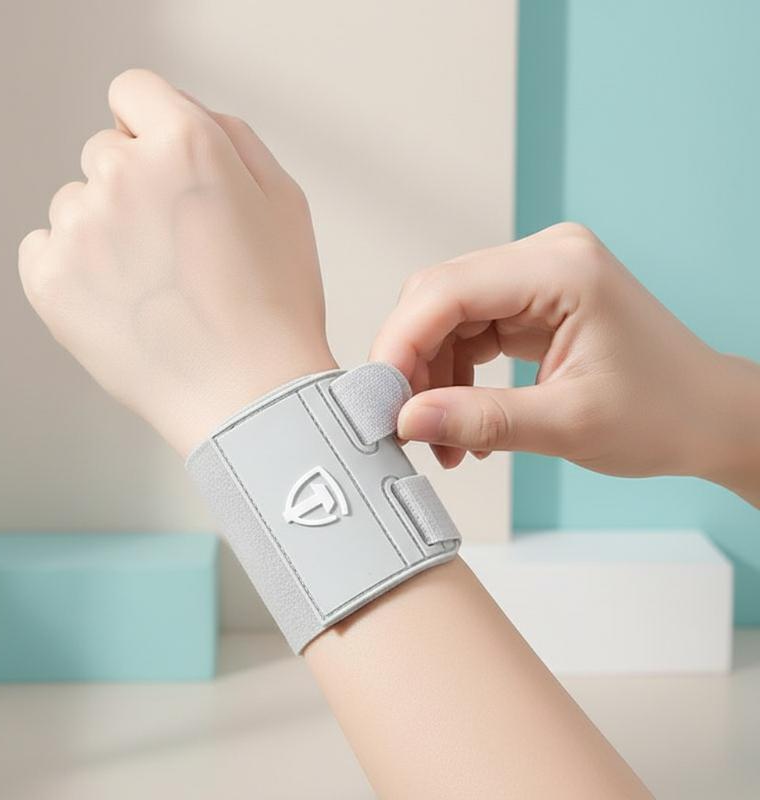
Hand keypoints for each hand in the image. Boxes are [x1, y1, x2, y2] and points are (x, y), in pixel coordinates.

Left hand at [18, 69, 335, 455]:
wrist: (249, 396)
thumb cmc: (277, 306)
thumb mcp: (286, 203)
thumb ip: (233, 136)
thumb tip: (184, 114)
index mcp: (187, 146)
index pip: (134, 91)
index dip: (154, 127)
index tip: (167, 169)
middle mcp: (124, 175)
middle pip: (104, 152)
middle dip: (137, 187)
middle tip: (178, 249)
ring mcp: (80, 229)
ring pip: (76, 204)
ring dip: (107, 232)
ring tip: (156, 288)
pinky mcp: (49, 280)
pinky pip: (45, 248)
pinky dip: (75, 271)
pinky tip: (122, 304)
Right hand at [371, 223, 759, 501]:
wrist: (706, 417)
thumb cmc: (662, 414)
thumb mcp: (567, 425)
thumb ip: (480, 420)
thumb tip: (406, 420)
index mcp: (562, 270)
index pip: (448, 290)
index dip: (401, 343)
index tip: (380, 399)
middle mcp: (545, 257)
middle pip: (439, 297)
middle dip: (412, 362)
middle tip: (403, 423)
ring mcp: (538, 275)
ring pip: (447, 315)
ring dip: (431, 376)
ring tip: (443, 438)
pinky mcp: (532, 300)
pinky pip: (469, 329)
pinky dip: (454, 374)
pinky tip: (462, 419)